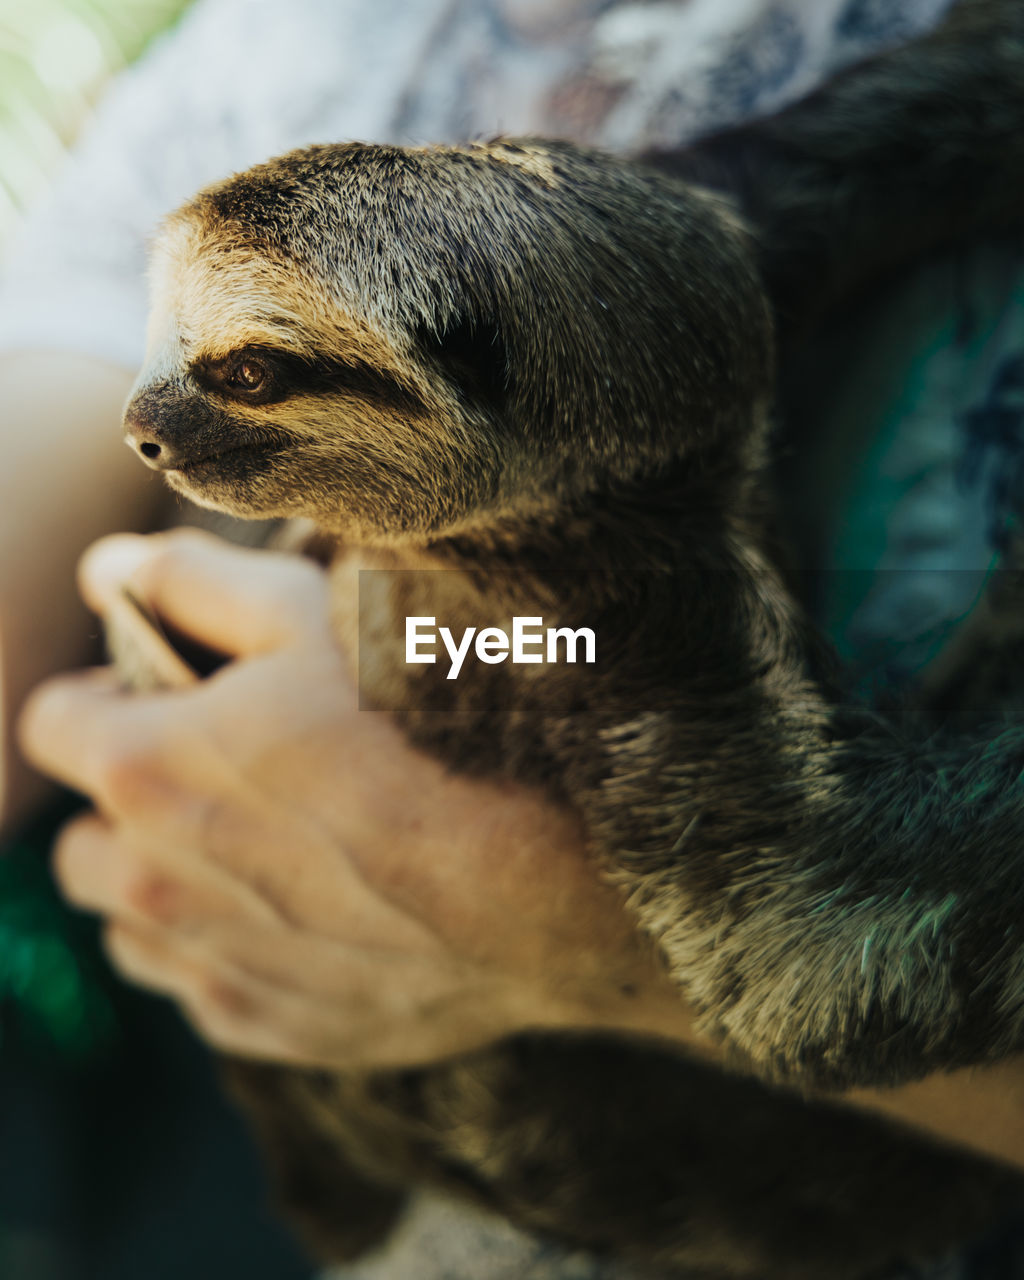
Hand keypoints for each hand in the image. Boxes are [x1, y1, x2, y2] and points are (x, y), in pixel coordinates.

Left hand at [18, 529, 696, 1068]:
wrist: (556, 880)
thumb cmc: (441, 727)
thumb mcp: (317, 613)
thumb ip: (191, 583)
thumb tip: (107, 573)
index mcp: (145, 767)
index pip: (50, 723)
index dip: (107, 693)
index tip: (171, 691)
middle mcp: (153, 883)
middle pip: (85, 838)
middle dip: (134, 798)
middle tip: (233, 770)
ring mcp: (210, 967)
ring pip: (135, 921)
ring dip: (175, 881)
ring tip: (275, 845)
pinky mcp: (269, 1026)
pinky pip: (206, 983)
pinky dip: (234, 945)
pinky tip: (318, 908)